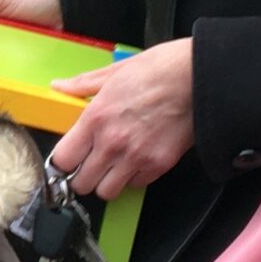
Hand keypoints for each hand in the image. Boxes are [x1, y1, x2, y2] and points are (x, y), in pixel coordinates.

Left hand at [50, 39, 195, 199]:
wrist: (199, 77)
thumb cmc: (160, 70)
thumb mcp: (116, 71)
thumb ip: (84, 84)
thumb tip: (61, 86)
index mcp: (96, 118)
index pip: (63, 160)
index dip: (62, 162)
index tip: (67, 160)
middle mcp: (112, 143)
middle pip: (82, 183)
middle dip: (82, 176)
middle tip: (89, 165)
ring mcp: (136, 158)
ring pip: (107, 192)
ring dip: (107, 182)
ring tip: (112, 167)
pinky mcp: (159, 166)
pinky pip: (136, 185)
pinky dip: (134, 178)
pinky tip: (137, 160)